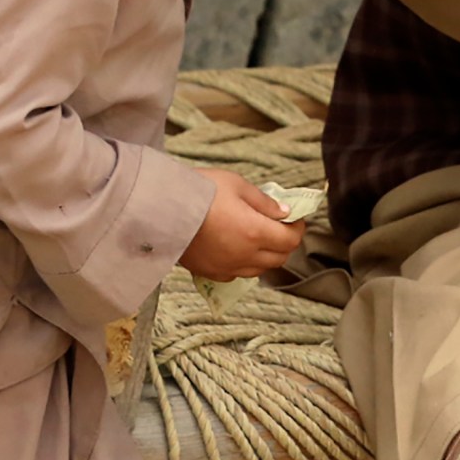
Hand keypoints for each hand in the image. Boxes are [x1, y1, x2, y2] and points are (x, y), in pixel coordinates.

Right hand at [179, 169, 306, 281]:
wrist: (161, 208)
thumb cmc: (201, 191)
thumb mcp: (237, 185)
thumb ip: (264, 202)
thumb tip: (284, 212)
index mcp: (256, 232)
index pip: (290, 240)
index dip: (297, 229)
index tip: (294, 218)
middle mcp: (244, 255)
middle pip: (278, 258)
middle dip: (284, 243)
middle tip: (278, 226)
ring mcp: (226, 267)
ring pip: (259, 270)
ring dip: (265, 256)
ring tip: (258, 237)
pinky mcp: (209, 273)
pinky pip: (236, 274)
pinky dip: (243, 264)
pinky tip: (236, 249)